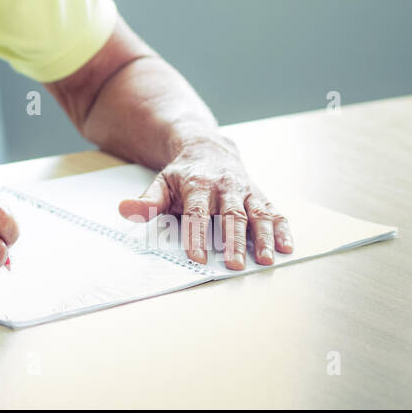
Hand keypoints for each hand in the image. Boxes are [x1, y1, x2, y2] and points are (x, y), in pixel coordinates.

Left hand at [118, 137, 293, 269]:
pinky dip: (282, 230)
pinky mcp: (260, 196)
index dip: (196, 234)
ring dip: (263, 238)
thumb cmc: (183, 174)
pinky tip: (287, 247)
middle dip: (232, 241)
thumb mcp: (161, 182)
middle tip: (233, 265)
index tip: (197, 257)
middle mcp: (225, 186)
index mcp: (198, 184)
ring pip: (257, 214)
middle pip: (230, 215)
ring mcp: (246, 191)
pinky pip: (275, 212)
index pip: (197, 213)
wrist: (208, 147)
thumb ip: (147, 201)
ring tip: (266, 260)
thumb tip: (124, 210)